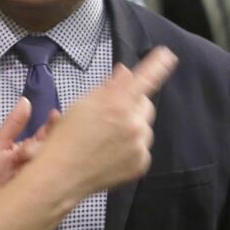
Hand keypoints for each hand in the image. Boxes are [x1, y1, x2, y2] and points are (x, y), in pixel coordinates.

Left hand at [0, 98, 56, 209]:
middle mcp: (39, 162)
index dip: (52, 124)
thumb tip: (25, 100)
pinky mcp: (45, 194)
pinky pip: (54, 183)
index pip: (46, 134)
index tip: (55, 115)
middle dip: (53, 140)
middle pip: (54, 148)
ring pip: (54, 164)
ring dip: (50, 157)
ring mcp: (43, 178)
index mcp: (29, 148)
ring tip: (42, 154)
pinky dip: (55, 177)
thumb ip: (13, 125)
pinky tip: (57, 171)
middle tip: (51, 135)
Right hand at [35, 46, 176, 198]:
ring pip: (144, 127)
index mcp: (118, 103)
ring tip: (106, 137)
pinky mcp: (141, 162)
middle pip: (145, 104)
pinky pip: (142, 148)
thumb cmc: (67, 137)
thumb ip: (110, 86)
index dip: (157, 65)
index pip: (145, 78)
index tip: (167, 55)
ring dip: (132, 127)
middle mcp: (133, 123)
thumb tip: (125, 72)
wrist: (62, 175)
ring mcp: (140, 145)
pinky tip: (111, 152)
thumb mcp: (84, 104)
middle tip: (112, 113)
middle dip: (133, 105)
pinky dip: (131, 147)